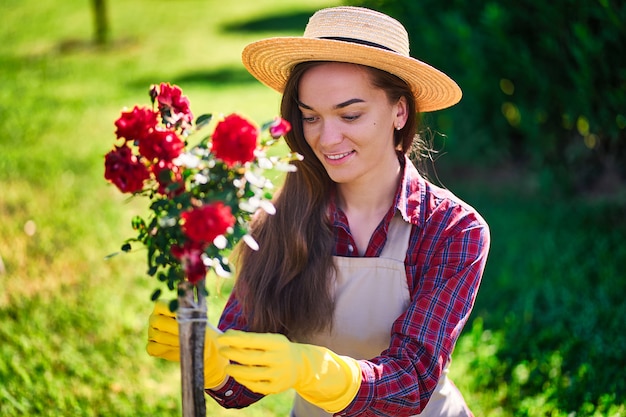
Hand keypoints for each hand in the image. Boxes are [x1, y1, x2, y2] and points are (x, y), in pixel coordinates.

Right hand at [146, 300, 228, 388]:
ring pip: (158, 336)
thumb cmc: (196, 325)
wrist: (197, 342)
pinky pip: (154, 348)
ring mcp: (151, 332)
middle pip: (159, 322)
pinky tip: (178, 349)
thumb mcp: (196, 317)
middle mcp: (154, 318)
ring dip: (173, 340)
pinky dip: (167, 350)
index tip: (183, 315)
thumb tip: (189, 315)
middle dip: (174, 328)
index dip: (170, 310)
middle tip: (187, 333)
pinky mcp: (151, 346)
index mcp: (162, 307)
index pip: (160, 305)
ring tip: (185, 341)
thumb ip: (190, 313)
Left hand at [218, 330, 360, 412]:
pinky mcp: (276, 387)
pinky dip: (244, 381)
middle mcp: (279, 358)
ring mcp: (278, 374)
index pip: (252, 340)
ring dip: (236, 371)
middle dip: (232, 354)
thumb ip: (250, 338)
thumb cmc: (279, 349)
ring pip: (251, 374)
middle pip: (250, 357)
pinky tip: (238, 377)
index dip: (234, 339)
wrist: (302, 365)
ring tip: (227, 368)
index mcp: (277, 342)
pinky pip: (256, 385)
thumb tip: (227, 335)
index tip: (221, 338)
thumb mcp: (270, 339)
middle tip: (222, 351)